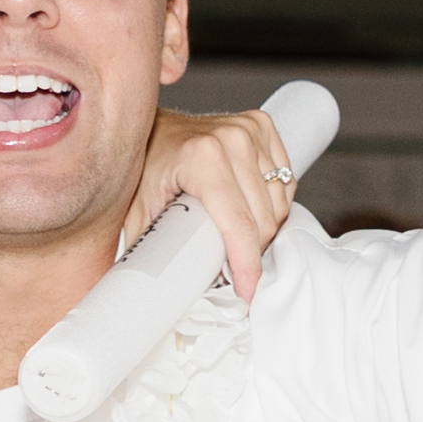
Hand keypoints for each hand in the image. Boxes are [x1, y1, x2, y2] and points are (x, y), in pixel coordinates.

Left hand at [125, 99, 300, 300]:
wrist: (148, 126)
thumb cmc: (142, 165)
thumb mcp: (138, 212)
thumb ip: (149, 252)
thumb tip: (153, 295)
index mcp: (202, 158)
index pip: (240, 226)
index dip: (246, 267)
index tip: (244, 294)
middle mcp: (231, 139)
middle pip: (264, 219)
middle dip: (251, 253)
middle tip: (230, 269)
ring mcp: (249, 129)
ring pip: (279, 202)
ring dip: (264, 229)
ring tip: (237, 240)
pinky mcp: (261, 125)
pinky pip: (285, 180)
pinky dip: (273, 203)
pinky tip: (251, 211)